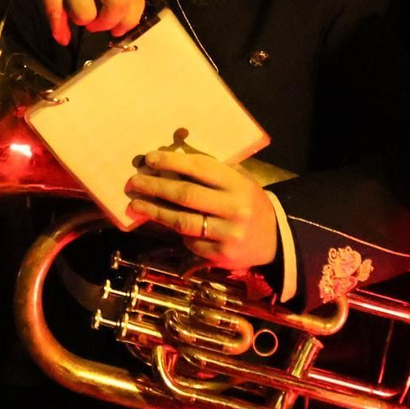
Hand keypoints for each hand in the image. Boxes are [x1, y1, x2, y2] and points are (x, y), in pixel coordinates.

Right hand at [0, 0, 145, 45]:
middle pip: (118, 1)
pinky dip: (60, 29)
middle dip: (109, 23)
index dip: (131, 18)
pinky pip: (57, 13)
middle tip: (97, 26)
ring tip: (73, 13)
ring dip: (81, 21)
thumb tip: (118, 24)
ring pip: (86, 12)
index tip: (119, 29)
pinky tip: (61, 33)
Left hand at [124, 147, 278, 270]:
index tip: (150, 159)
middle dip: (156, 187)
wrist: (275, 238)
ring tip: (136, 203)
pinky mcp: (220, 255)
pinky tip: (165, 222)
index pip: (200, 169)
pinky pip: (190, 242)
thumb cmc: (248, 202)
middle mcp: (234, 209)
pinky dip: (175, 231)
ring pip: (182, 221)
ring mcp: (227, 234)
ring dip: (155, 211)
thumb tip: (173, 153)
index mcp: (238, 185)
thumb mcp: (239, 180)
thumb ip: (212, 170)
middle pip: (186, 195)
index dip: (172, 162)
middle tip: (134, 181)